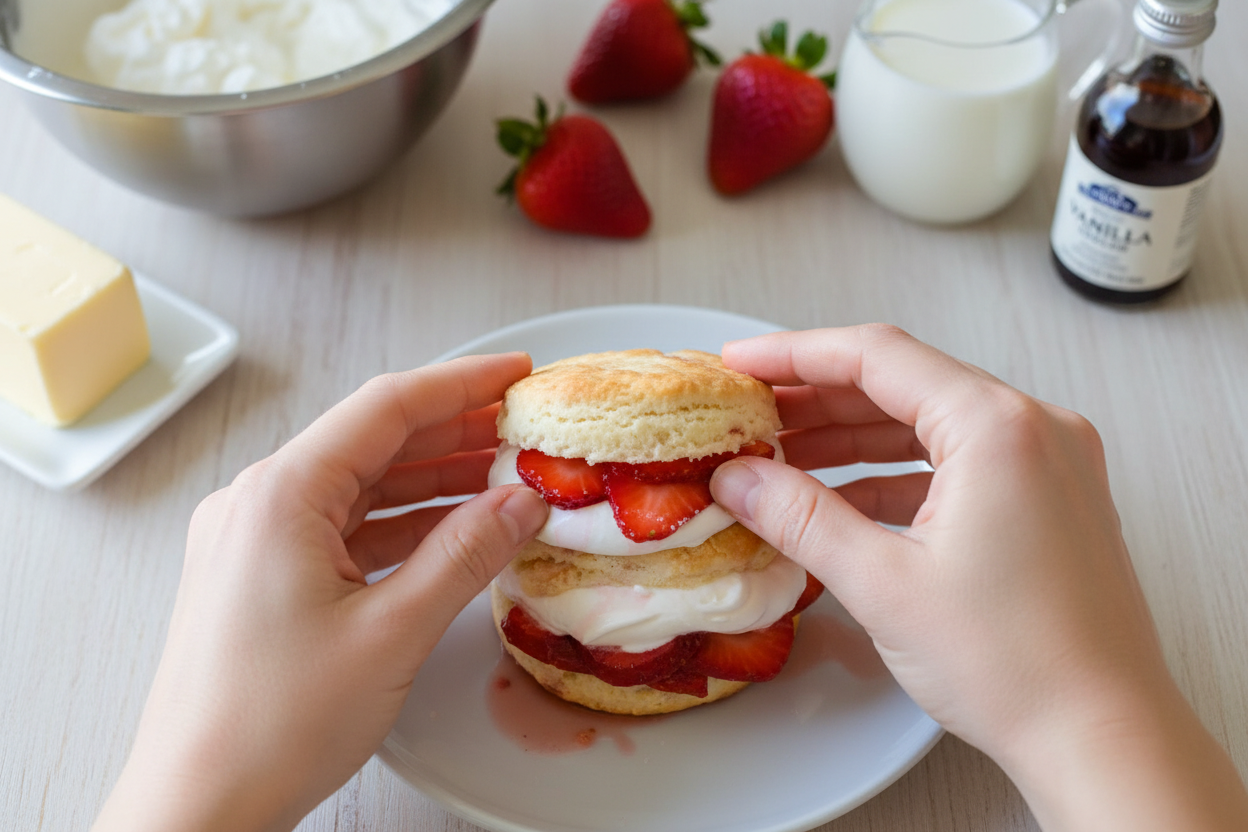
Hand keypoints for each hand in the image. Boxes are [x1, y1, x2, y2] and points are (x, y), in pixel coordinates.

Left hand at [93, 354, 547, 831]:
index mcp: (281, 495)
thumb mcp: (392, 632)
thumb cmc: (272, 725)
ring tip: (501, 476)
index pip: (385, 407)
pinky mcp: (261, 576)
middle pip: (371, 441)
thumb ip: (464, 555)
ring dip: (430, 479)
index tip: (517, 372)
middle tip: (522, 427)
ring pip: (359, 486)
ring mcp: (255, 540)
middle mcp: (259, 502)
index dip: (462, 383)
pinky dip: (399, 524)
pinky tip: (451, 531)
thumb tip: (520, 503)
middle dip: (452, 431)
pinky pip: (341, 528)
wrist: (198, 804)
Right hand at [710, 325, 1247, 831]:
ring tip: (782, 455)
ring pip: (929, 423)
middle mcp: (1033, 429)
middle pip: (904, 383)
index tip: (741, 362)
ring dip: (854, 437)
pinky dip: (896, 473)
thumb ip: (799, 518)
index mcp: (997, 428)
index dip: (796, 354)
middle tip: (751, 412)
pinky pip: (958, 462)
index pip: (877, 356)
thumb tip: (738, 478)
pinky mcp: (1049, 500)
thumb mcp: (883, 584)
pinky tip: (843, 498)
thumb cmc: (1018, 667)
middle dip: (819, 398)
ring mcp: (1048, 463)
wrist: (1102, 738)